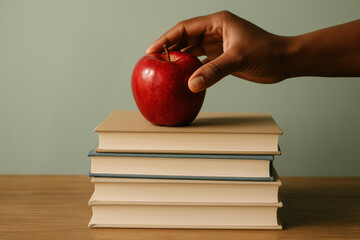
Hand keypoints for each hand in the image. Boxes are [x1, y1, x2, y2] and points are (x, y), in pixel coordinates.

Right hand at [146, 11, 288, 91]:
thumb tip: (192, 85)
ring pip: (192, 50)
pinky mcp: (222, 57)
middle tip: (153, 61)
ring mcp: (218, 44)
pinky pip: (201, 62)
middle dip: (169, 49)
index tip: (151, 50)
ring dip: (179, 59)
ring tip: (164, 69)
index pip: (185, 28)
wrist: (284, 61)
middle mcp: (215, 31)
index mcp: (217, 22)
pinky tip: (182, 76)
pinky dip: (191, 68)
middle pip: (185, 38)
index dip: (166, 38)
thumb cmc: (267, 52)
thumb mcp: (238, 59)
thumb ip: (214, 71)